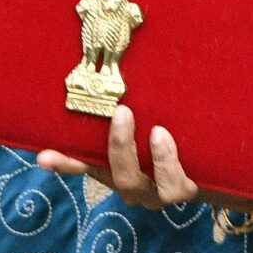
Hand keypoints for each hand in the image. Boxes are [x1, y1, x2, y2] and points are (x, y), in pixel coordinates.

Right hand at [37, 105, 198, 208]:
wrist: (209, 164)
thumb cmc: (167, 129)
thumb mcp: (145, 113)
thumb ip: (123, 99)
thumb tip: (109, 61)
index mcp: (113, 164)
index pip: (81, 164)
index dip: (62, 162)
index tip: (43, 155)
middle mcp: (130, 181)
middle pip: (116, 175)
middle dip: (118, 145)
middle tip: (122, 112)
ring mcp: (154, 191)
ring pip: (139, 185)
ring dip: (145, 157)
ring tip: (156, 130)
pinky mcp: (182, 191)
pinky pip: (174, 187)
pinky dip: (168, 164)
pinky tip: (167, 139)